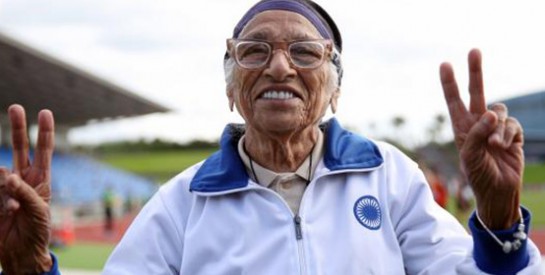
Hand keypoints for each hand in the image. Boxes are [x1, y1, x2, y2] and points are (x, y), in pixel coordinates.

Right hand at [0, 105, 54, 273]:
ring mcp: (6, 187)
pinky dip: (1, 200)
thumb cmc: (37, 231)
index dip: (44, 132)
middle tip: (16, 107)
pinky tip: (7, 212)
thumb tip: (7, 175)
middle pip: (20, 147)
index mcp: (40, 179)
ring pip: (1, 173)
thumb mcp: (38, 210)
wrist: (21, 253)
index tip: (45, 112)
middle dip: (18, 128)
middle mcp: (23, 178)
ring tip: (12, 210)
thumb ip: (24, 191)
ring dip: (6, 190)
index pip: (43, 150)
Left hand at [440, 49, 523, 229]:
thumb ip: (476, 134)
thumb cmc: (478, 175)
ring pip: (499, 110)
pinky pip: (513, 125)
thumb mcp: (469, 156)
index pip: (454, 101)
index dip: (449, 84)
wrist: (498, 192)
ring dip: (498, 127)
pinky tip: (506, 148)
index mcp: (461, 128)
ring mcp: (496, 128)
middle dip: (475, 72)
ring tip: (495, 146)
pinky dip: (509, 135)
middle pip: (477, 92)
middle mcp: (477, 124)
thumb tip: (490, 114)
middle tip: (474, 50)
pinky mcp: (513, 134)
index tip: (444, 64)